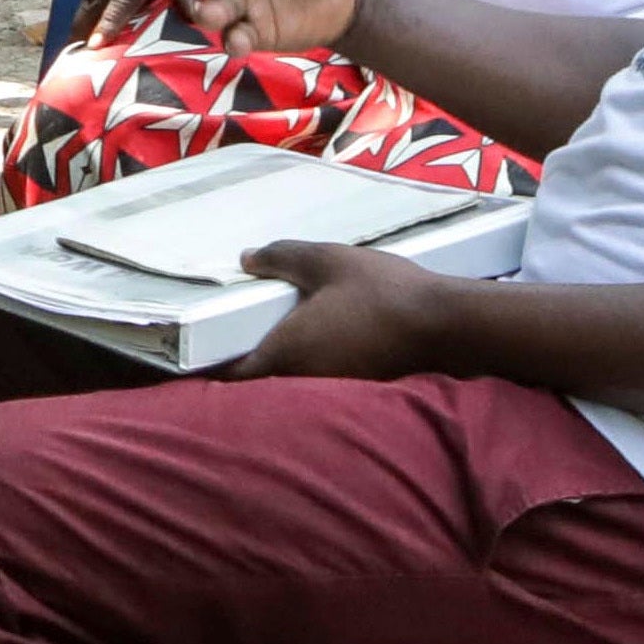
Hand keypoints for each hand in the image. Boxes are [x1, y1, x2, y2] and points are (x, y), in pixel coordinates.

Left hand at [217, 236, 460, 384]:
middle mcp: (304, 379)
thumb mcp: (327, 261)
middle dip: (245, 358)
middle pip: (260, 378)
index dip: (210, 364)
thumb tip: (246, 258)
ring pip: (293, 378)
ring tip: (275, 326)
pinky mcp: (361, 383)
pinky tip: (322, 331)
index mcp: (285, 354)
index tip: (196, 351)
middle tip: (232, 330)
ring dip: (281, 359)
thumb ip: (282, 257)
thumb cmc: (382, 292)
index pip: (232, 374)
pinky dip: (313, 358)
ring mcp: (335, 386)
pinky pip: (323, 375)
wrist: (448, 324)